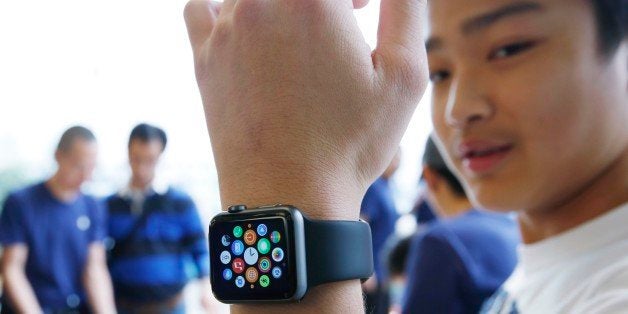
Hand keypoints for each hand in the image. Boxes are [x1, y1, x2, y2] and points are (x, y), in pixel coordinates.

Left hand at [184, 0, 427, 219]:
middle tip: (342, 16)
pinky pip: (202, 7)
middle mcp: (260, 4)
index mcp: (312, 1)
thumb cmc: (351, 143)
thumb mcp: (405, 76)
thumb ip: (406, 10)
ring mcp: (225, 30)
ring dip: (283, 2)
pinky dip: (225, 7)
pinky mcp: (203, 59)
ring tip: (303, 26)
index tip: (365, 9)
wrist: (289, 198)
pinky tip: (249, 28)